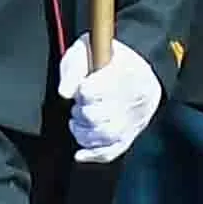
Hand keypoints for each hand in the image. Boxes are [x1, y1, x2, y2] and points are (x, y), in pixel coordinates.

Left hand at [56, 36, 160, 161]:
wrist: (138, 72)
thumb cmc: (108, 59)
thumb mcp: (87, 49)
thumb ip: (73, 67)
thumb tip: (64, 93)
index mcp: (126, 72)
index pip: (91, 92)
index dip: (81, 91)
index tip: (83, 87)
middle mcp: (134, 99)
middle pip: (95, 116)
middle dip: (79, 112)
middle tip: (80, 105)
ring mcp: (134, 120)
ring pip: (103, 137)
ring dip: (82, 133)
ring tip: (78, 121)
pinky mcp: (131, 135)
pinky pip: (113, 152)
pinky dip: (93, 154)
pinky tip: (80, 154)